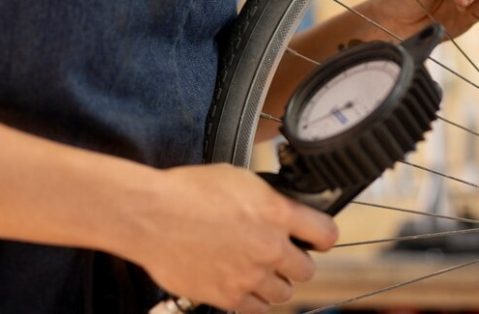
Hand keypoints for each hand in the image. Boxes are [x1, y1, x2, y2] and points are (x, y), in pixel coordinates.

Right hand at [137, 164, 337, 312]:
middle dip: (295, 261)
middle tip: (279, 253)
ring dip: (275, 282)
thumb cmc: (187, 191)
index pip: (326, 233)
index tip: (317, 237)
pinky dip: (252, 299)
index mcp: (276, 213)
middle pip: (307, 269)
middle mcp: (269, 247)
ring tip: (257, 270)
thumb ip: (267, 198)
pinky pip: (256, 308)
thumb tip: (281, 209)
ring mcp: (250, 275)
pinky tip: (241, 283)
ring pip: (284, 293)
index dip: (322, 235)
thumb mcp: (237, 178)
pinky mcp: (228, 297)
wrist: (152, 215)